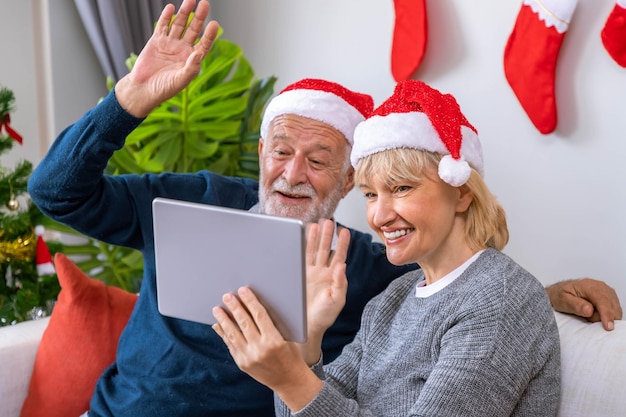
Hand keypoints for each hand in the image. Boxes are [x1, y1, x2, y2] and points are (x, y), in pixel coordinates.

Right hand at [115, 0, 218, 116]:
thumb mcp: (180, 80)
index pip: (204, 44)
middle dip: (199, 17)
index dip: (210, 34)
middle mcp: (182, 49)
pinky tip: (171, 8)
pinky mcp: (156, 41)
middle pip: (194, 30)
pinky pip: (163, 26)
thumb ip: (191, 67)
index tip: (214, 24)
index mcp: (191, 60)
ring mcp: (170, 44)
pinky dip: (166, 17)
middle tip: (205, 3)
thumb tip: (200, 53)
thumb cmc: (164, 89)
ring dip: (185, 13)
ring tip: (190, 0)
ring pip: (179, 25)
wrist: (143, 89)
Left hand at [212, 287, 321, 410]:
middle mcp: (259, 349)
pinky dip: (223, 334)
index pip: (259, 315)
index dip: (250, 301)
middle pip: (244, 323)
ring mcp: (249, 358)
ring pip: (233, 334)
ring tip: (217, 309)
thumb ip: (271, 324)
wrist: (288, 380)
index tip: (243, 290)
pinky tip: (218, 325)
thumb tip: (253, 307)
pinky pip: (230, 345)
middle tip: (227, 296)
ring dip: (224, 320)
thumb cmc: (290, 355)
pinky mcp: (242, 364)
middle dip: (234, 307)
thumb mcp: (285, 337)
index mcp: (274, 340)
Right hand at [301, 219, 349, 363]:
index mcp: (334, 278)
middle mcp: (322, 273)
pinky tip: (301, 237)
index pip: (340, 256)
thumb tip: (342, 266)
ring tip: (316, 224)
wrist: (305, 327)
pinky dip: (300, 247)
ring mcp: (309, 273)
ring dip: (315, 237)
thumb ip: (340, 283)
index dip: (343, 244)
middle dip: (327, 235)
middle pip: (325, 249)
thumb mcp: (336, 300)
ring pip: (312, 251)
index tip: (344, 231)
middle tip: (328, 221)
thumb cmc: (323, 317)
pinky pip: (300, 258)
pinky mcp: (298, 276)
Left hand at [546, 278, 622, 330]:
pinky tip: (596, 314)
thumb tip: (589, 310)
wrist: (559, 292)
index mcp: (589, 286)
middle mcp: (601, 287)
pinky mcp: (610, 298)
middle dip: (601, 317)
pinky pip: (615, 311)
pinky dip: (607, 316)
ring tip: (589, 315)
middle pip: (611, 307)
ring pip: (615, 310)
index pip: (602, 300)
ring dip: (604, 317)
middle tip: (585, 317)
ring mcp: (607, 292)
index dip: (606, 314)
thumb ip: (575, 305)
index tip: (608, 327)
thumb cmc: (560, 296)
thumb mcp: (562, 301)